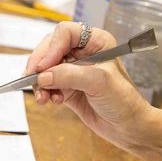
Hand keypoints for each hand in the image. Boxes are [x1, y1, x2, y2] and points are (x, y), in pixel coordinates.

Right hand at [25, 22, 152, 149]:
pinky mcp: (67, 87)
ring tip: (43, 97)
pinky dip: (44, 92)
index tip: (43, 66)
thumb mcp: (99, 82)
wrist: (129, 127)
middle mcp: (83, 52)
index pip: (65, 33)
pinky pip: (47, 85)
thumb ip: (69, 75)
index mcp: (96, 41)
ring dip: (39, 82)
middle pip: (50, 48)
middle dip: (40, 65)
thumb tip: (43, 76)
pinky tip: (51, 101)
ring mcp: (73, 70)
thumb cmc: (124, 100)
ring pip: (45, 68)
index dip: (52, 47)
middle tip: (33, 80)